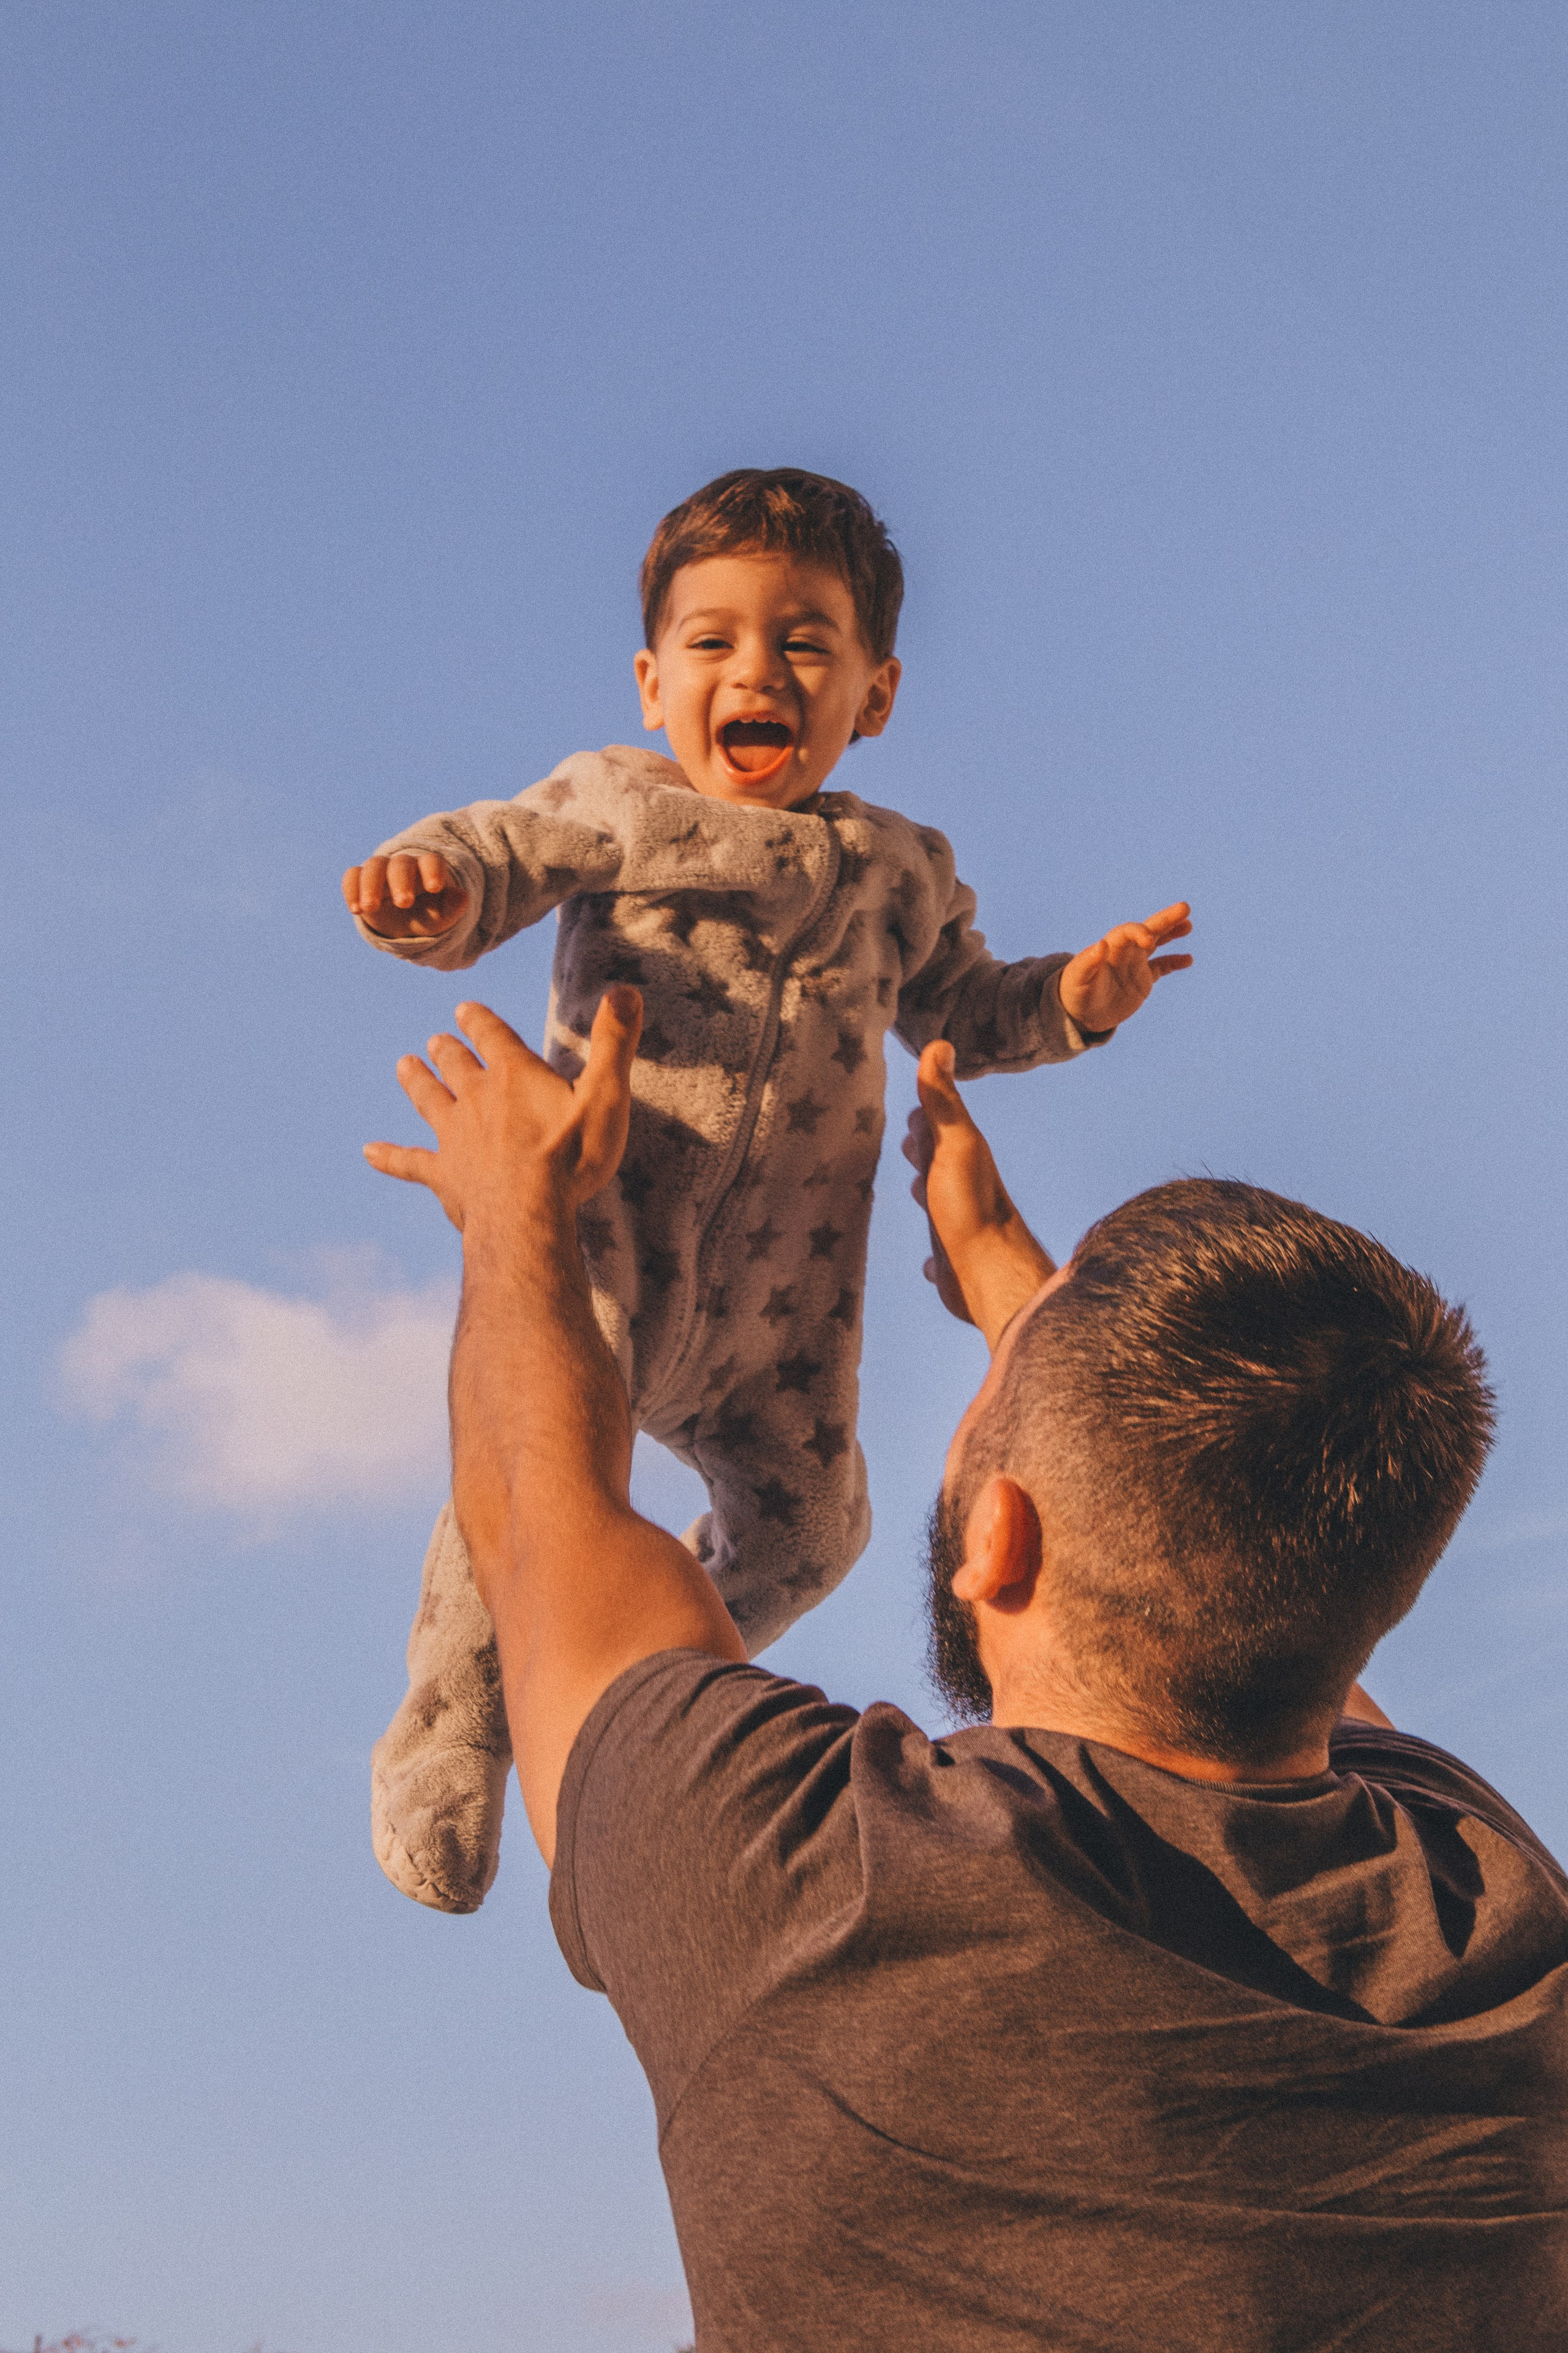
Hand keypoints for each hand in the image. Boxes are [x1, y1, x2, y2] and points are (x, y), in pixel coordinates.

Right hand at [343, 851, 470, 939]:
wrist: (401, 923)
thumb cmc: (425, 917)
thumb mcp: (439, 919)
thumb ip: (452, 910)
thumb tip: (463, 897)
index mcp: (427, 870)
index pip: (431, 861)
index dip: (433, 871)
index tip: (435, 888)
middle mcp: (403, 866)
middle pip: (401, 864)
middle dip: (401, 881)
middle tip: (404, 903)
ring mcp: (380, 871)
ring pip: (374, 866)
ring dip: (371, 885)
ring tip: (370, 908)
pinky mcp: (360, 879)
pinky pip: (352, 876)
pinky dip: (351, 889)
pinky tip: (356, 910)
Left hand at [364, 989, 642, 1231]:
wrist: (525, 1215)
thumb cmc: (571, 1157)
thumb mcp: (606, 1096)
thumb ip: (614, 1043)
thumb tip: (626, 989)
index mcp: (515, 1076)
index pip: (493, 1035)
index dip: (479, 1021)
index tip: (465, 1009)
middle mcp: (477, 1098)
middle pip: (457, 1065)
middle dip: (449, 1050)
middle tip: (437, 1039)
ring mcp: (455, 1137)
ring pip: (429, 1101)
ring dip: (417, 1082)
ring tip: (404, 1065)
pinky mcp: (443, 1176)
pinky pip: (410, 1162)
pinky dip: (390, 1156)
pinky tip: (368, 1152)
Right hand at [902, 1042, 1057, 1351]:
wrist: (992, 1275)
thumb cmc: (971, 1205)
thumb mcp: (953, 1143)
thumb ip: (942, 1100)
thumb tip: (941, 1044)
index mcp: (959, 1154)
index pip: (933, 1125)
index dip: (920, 1118)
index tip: (910, 1113)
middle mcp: (959, 1185)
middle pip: (934, 1160)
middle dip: (918, 1152)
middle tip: (906, 1146)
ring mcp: (956, 1222)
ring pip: (934, 1199)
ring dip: (923, 1190)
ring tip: (909, 1186)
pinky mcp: (952, 1258)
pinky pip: (937, 1248)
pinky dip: (930, 1249)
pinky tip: (928, 1260)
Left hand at [1058, 901, 1192, 1031]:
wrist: (1080, 1014)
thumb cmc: (1075, 994)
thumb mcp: (1078, 979)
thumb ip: (1087, 962)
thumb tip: (1100, 944)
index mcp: (1111, 947)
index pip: (1128, 931)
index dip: (1139, 931)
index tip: (1149, 941)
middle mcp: (1125, 951)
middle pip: (1148, 929)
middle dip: (1166, 919)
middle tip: (1185, 908)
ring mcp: (1136, 964)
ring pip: (1158, 943)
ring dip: (1172, 933)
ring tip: (1188, 925)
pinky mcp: (1143, 980)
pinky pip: (1162, 967)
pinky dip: (1175, 962)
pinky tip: (1188, 959)